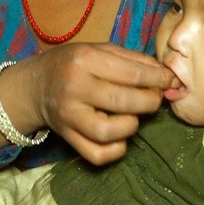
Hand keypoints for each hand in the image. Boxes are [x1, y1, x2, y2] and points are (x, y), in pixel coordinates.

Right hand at [0, 43, 174, 163]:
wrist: (34, 86)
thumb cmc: (71, 65)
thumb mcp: (97, 50)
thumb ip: (132, 59)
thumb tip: (166, 74)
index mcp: (84, 60)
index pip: (133, 73)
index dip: (159, 79)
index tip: (170, 81)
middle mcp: (74, 88)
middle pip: (125, 102)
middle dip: (150, 101)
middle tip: (153, 98)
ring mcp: (69, 116)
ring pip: (110, 132)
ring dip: (131, 125)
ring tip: (132, 116)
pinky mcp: (67, 137)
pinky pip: (97, 154)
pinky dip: (116, 150)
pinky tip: (119, 137)